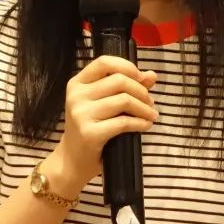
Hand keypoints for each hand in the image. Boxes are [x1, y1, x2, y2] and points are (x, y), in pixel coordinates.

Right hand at [49, 55, 157, 195]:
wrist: (71, 161)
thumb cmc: (89, 129)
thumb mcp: (102, 104)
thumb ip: (125, 87)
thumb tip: (152, 75)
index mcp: (77, 83)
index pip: (104, 62)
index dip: (127, 66)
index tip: (141, 78)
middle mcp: (76, 96)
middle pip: (119, 80)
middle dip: (141, 90)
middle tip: (150, 102)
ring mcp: (81, 114)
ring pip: (124, 100)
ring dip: (144, 108)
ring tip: (151, 115)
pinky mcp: (89, 133)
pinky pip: (123, 122)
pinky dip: (140, 123)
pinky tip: (146, 125)